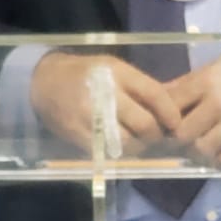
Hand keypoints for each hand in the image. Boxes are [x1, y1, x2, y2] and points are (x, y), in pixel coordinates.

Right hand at [30, 52, 180, 154]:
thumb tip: (173, 107)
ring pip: (128, 142)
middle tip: (157, 135)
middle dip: (155, 134)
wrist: (43, 83)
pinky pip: (109, 151)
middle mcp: (104, 94)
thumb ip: (140, 86)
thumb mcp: (113, 68)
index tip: (176, 123)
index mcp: (116, 72)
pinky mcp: (79, 136)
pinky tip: (122, 146)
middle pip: (144, 123)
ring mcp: (90, 117)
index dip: (170, 112)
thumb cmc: (85, 73)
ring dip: (140, 146)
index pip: (153, 94)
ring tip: (140, 142)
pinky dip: (120, 152)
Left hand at [168, 44, 220, 165]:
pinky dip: (217, 159)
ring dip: (195, 152)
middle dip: (174, 139)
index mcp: (206, 82)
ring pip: (205, 149)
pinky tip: (213, 155)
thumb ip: (183, 84)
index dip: (159, 118)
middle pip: (184, 133)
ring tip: (192, 148)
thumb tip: (157, 98)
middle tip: (171, 141)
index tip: (156, 124)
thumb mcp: (209, 67)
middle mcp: (220, 103)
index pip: (171, 106)